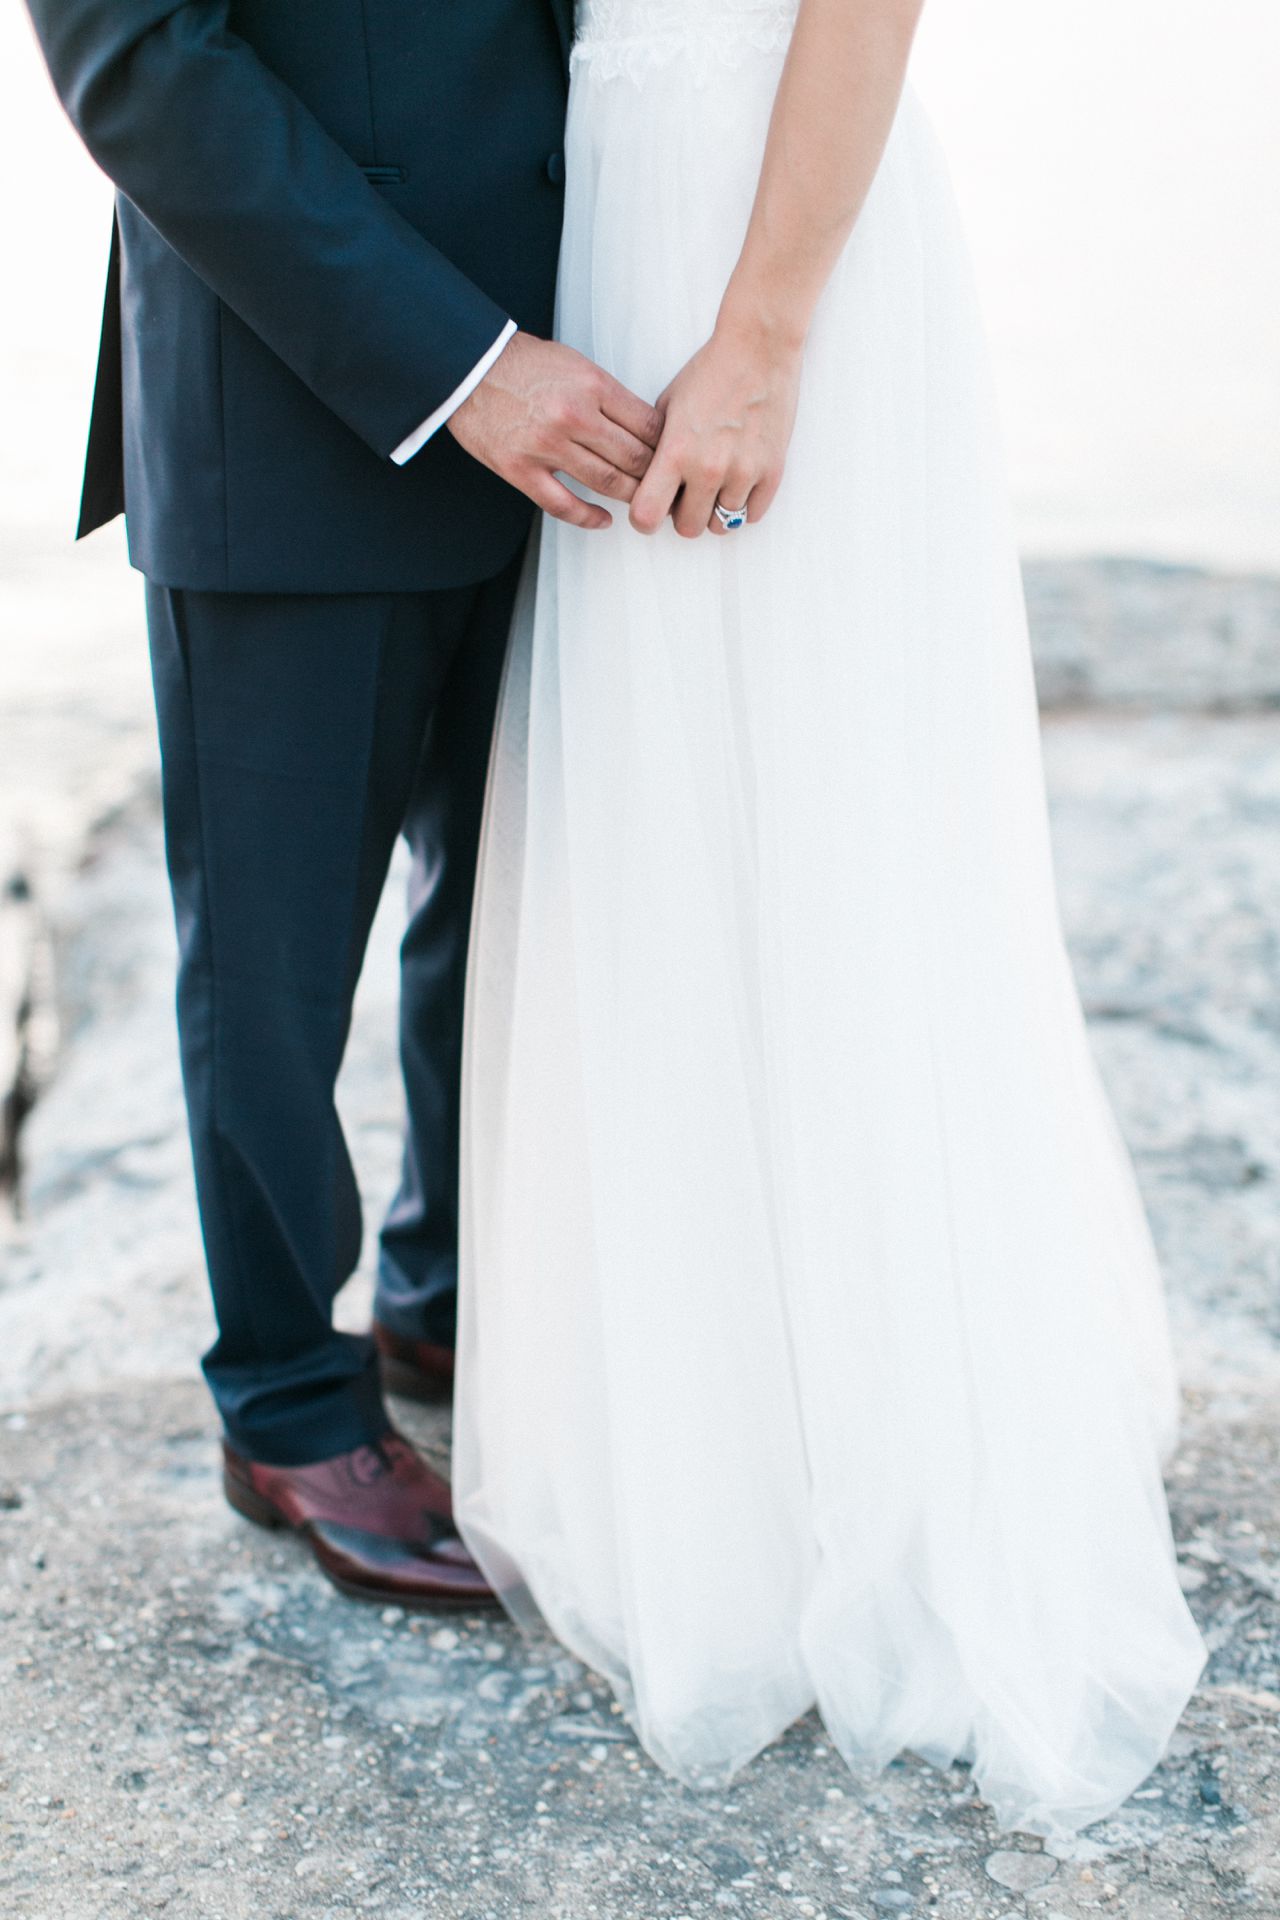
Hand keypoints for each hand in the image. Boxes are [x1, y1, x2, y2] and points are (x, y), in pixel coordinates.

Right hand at [448, 331, 663, 530]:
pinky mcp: (521, 469)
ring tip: (642, 504)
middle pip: (634, 457)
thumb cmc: (523, 364)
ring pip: (606, 483)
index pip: (648, 425)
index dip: (668, 446)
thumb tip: (644, 427)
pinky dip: (588, 517)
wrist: (469, 368)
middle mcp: (573, 416)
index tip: (674, 458)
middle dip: (656, 476)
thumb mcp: (576, 364)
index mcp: (592, 386)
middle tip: (667, 488)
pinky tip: (603, 520)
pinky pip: (562, 504)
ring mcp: (546, 446)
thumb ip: (608, 396)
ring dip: (630, 498)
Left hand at [629, 318, 802, 538]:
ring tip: (714, 484)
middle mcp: (709, 468)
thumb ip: (656, 450)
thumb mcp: (666, 407)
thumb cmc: (710, 373)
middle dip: (682, 515)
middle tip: (686, 493)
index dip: (644, 518)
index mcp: (676, 452)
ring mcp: (744, 472)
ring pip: (721, 525)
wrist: (758, 348)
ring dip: (714, 510)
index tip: (650, 508)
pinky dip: (742, 505)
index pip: (646, 516)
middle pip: (687, 528)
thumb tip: (648, 485)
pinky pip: (752, 515)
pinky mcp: (772, 471)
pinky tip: (736, 483)